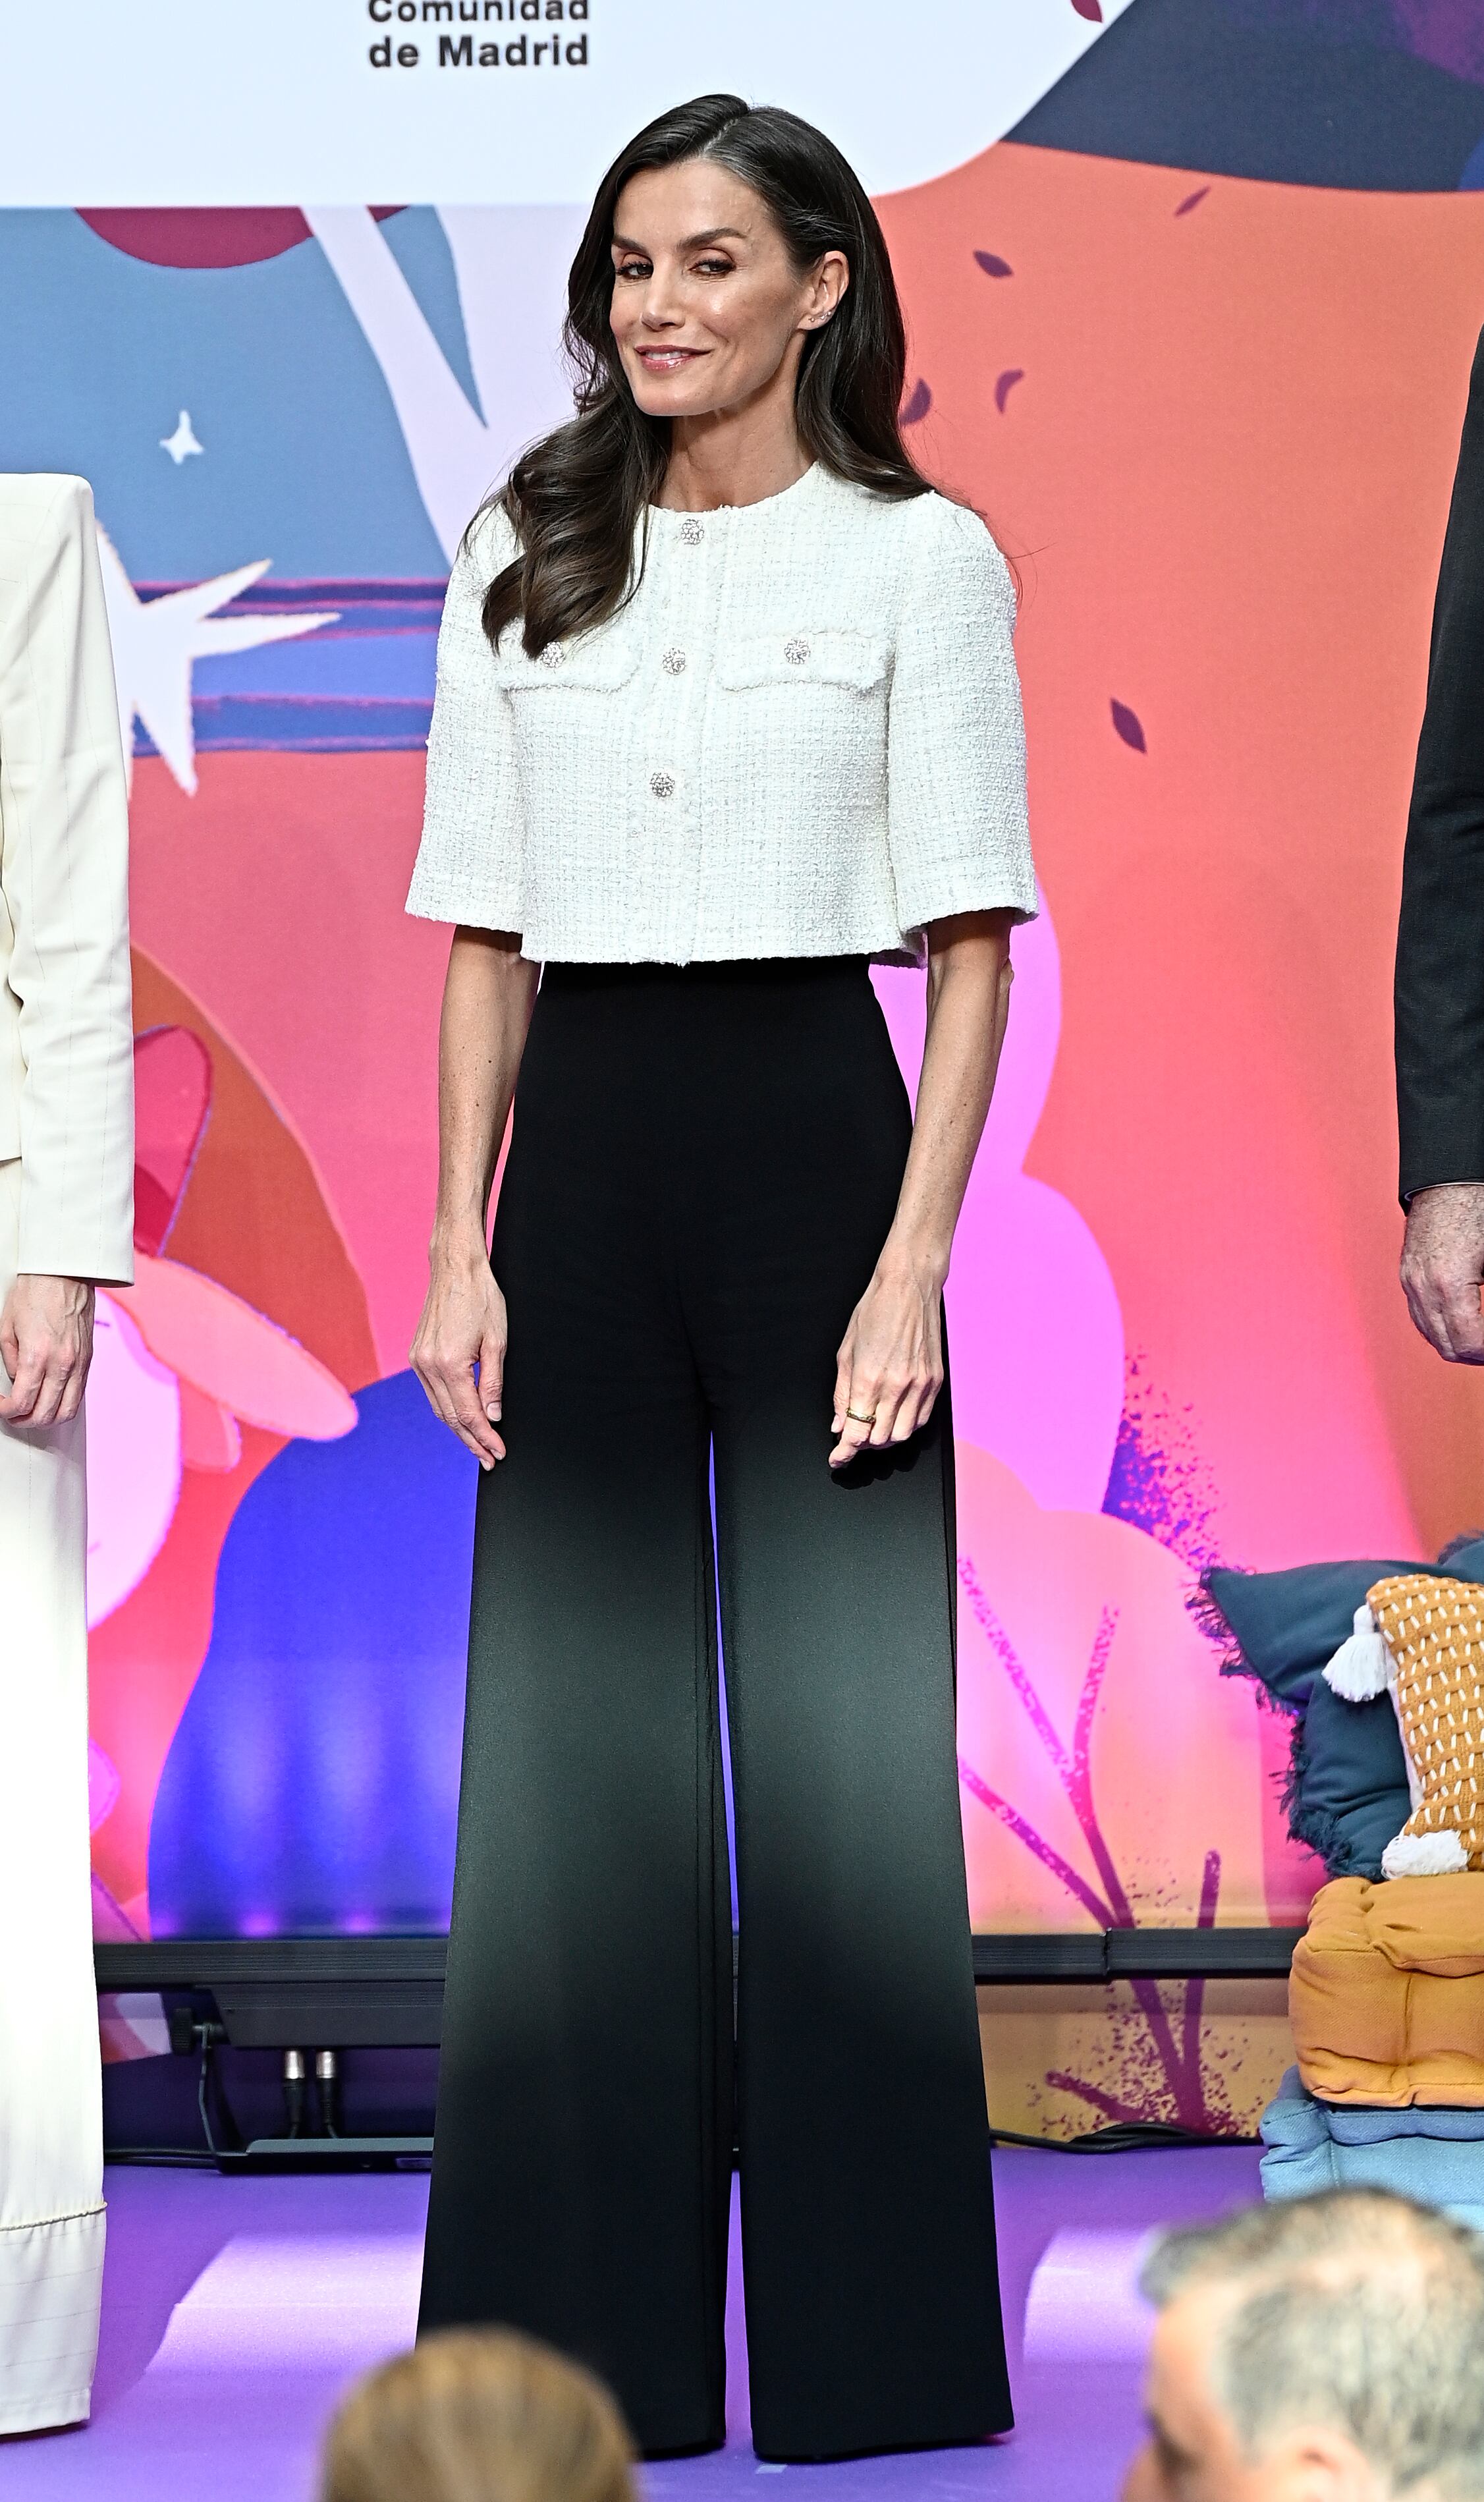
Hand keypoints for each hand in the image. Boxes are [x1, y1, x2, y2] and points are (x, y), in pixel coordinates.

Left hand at [0, 1273, 95, 1426]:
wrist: (65, 1274)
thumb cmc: (34, 1293)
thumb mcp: (6, 1327)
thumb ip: (9, 1360)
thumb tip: (16, 1380)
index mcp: (37, 1355)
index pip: (22, 1402)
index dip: (6, 1411)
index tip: (0, 1407)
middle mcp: (61, 1364)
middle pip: (45, 1414)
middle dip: (24, 1421)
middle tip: (13, 1415)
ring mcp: (78, 1364)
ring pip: (66, 1411)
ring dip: (47, 1420)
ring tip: (33, 1414)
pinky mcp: (88, 1360)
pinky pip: (78, 1395)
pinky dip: (63, 1406)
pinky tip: (51, 1400)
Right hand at [411, 1233, 508, 1468]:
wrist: (455, 1268)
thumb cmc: (481, 1298)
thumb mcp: (497, 1342)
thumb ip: (494, 1383)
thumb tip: (493, 1416)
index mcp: (449, 1364)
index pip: (469, 1414)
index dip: (485, 1437)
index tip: (498, 1453)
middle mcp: (427, 1366)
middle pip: (451, 1418)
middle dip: (472, 1441)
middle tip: (489, 1459)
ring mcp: (418, 1361)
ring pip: (438, 1409)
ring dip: (458, 1430)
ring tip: (477, 1446)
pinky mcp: (416, 1355)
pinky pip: (431, 1393)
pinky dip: (447, 1410)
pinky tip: (461, 1418)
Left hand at [830, 1250, 944, 1468]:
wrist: (909, 1287)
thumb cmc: (874, 1311)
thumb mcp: (846, 1351)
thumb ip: (842, 1393)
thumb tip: (839, 1424)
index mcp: (869, 1378)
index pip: (857, 1432)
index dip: (845, 1451)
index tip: (837, 1458)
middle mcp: (897, 1385)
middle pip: (880, 1439)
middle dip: (863, 1444)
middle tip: (853, 1437)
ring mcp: (920, 1384)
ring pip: (903, 1434)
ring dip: (885, 1438)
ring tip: (873, 1427)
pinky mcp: (935, 1381)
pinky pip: (922, 1419)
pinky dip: (906, 1426)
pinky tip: (894, 1417)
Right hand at [1400, 1182, 1483, 1360]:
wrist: (1447, 1179)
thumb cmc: (1477, 1209)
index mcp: (1449, 1281)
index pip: (1470, 1342)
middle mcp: (1423, 1286)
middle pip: (1448, 1348)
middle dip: (1478, 1354)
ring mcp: (1410, 1282)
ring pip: (1432, 1336)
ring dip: (1460, 1344)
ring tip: (1482, 1339)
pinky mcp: (1407, 1276)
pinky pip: (1421, 1317)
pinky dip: (1443, 1329)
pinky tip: (1465, 1324)